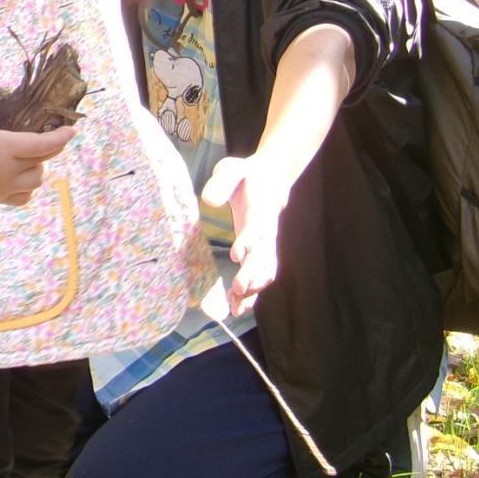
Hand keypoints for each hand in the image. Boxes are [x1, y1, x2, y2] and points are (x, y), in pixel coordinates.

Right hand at [0, 109, 74, 207]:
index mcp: (5, 146)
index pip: (43, 144)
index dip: (60, 137)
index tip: (71, 130)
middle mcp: (10, 169)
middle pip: (43, 160)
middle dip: (52, 148)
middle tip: (52, 139)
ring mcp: (5, 187)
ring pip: (37, 180)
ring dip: (39, 168)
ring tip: (32, 159)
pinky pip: (23, 197)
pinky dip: (27, 188)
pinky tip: (21, 179)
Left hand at [201, 153, 290, 313]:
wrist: (270, 178)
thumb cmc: (246, 176)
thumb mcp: (232, 169)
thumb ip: (221, 182)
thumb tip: (208, 200)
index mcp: (262, 209)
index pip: (259, 227)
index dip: (250, 241)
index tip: (237, 254)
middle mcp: (267, 230)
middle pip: (264, 255)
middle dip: (252, 274)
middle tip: (237, 289)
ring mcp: (266, 244)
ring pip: (265, 271)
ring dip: (253, 290)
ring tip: (237, 307)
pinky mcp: (260, 252)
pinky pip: (260, 276)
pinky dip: (251, 292)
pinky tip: (236, 306)